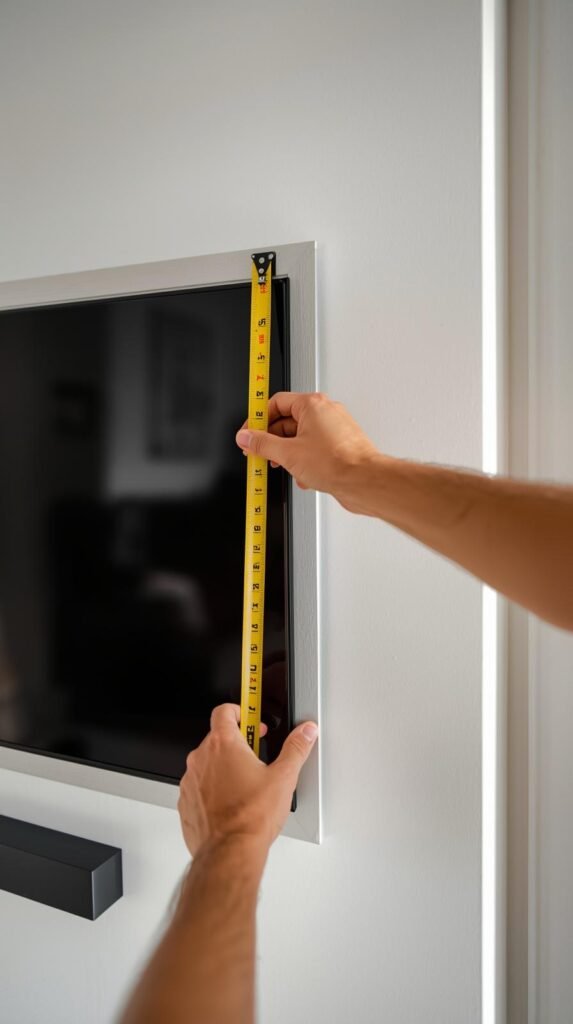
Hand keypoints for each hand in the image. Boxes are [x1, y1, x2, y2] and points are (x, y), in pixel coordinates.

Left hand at [178, 704, 317, 857]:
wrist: (229, 853)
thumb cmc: (251, 818)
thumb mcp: (283, 778)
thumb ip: (296, 748)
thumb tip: (305, 733)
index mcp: (223, 745)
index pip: (224, 711)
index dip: (240, 711)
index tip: (252, 719)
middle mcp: (202, 759)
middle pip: (217, 737)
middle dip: (237, 743)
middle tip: (255, 756)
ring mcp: (191, 781)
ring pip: (207, 763)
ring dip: (223, 767)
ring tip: (245, 784)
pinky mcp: (186, 802)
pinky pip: (199, 786)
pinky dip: (212, 789)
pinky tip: (231, 803)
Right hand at [235, 392, 377, 509]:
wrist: (364, 482)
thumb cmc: (337, 463)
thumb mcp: (288, 454)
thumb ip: (262, 444)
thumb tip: (247, 438)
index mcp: (312, 405)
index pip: (276, 403)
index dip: (258, 419)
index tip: (249, 433)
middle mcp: (325, 412)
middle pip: (287, 421)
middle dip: (272, 440)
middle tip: (259, 452)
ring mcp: (334, 429)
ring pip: (300, 438)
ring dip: (288, 454)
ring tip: (283, 467)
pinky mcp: (339, 445)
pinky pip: (314, 449)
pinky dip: (305, 461)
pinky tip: (304, 476)